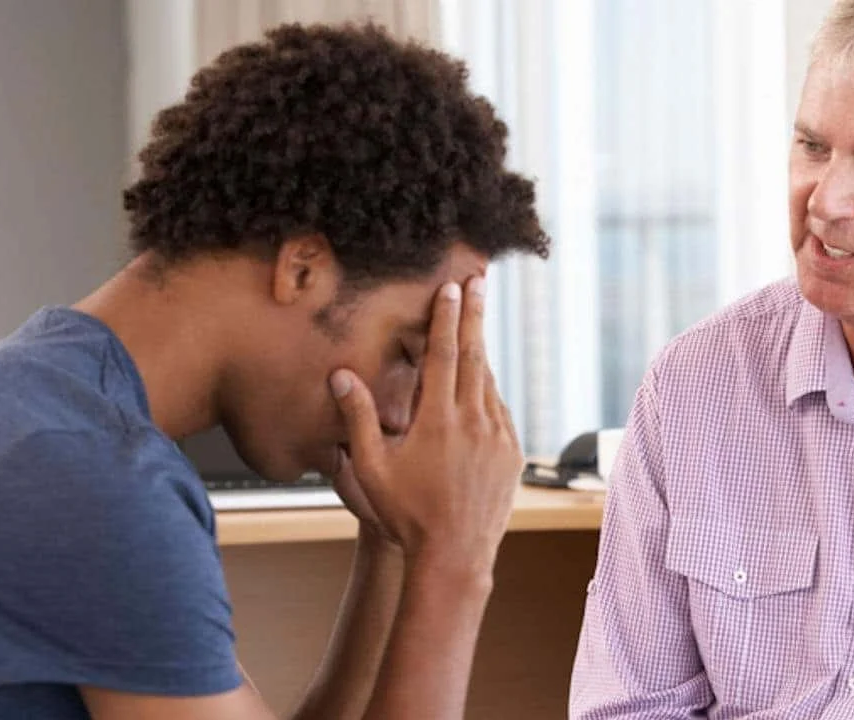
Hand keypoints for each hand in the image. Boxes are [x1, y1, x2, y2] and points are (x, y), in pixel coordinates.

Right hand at [328, 276, 521, 572]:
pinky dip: (488, 392)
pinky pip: (499, 412)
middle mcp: (474, 422)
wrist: (455, 557)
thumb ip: (358, 419)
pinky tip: (480, 386)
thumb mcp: (372, 468)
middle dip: (474, 316)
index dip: (447, 318)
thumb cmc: (406, 515)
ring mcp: (498, 437)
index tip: (453, 288)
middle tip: (478, 282)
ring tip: (474, 328)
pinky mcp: (512, 454)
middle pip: (474, 356)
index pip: (443, 355)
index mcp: (438, 420)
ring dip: (480, 353)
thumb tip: (341, 375)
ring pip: (489, 383)